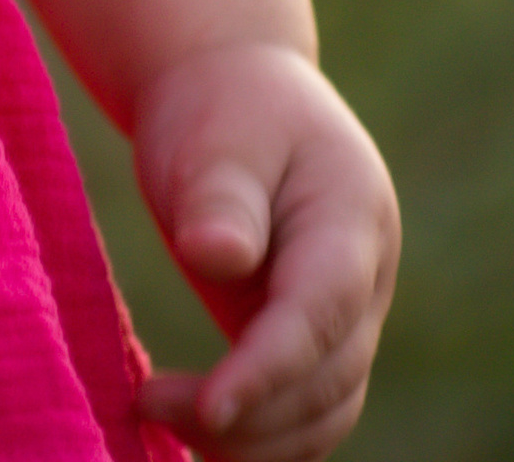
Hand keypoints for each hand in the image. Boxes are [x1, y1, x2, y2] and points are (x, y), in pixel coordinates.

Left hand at [133, 42, 398, 456]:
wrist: (236, 88)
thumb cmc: (222, 107)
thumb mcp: (217, 132)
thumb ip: (222, 193)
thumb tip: (217, 259)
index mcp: (352, 215)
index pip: (322, 311)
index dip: (270, 369)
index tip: (209, 408)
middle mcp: (365, 277)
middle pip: (330, 378)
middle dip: (248, 412)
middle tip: (148, 400)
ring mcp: (346, 312)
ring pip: (325, 410)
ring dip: (254, 439)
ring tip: (156, 412)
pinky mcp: (312, 337)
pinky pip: (303, 409)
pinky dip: (258, 435)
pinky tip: (189, 428)